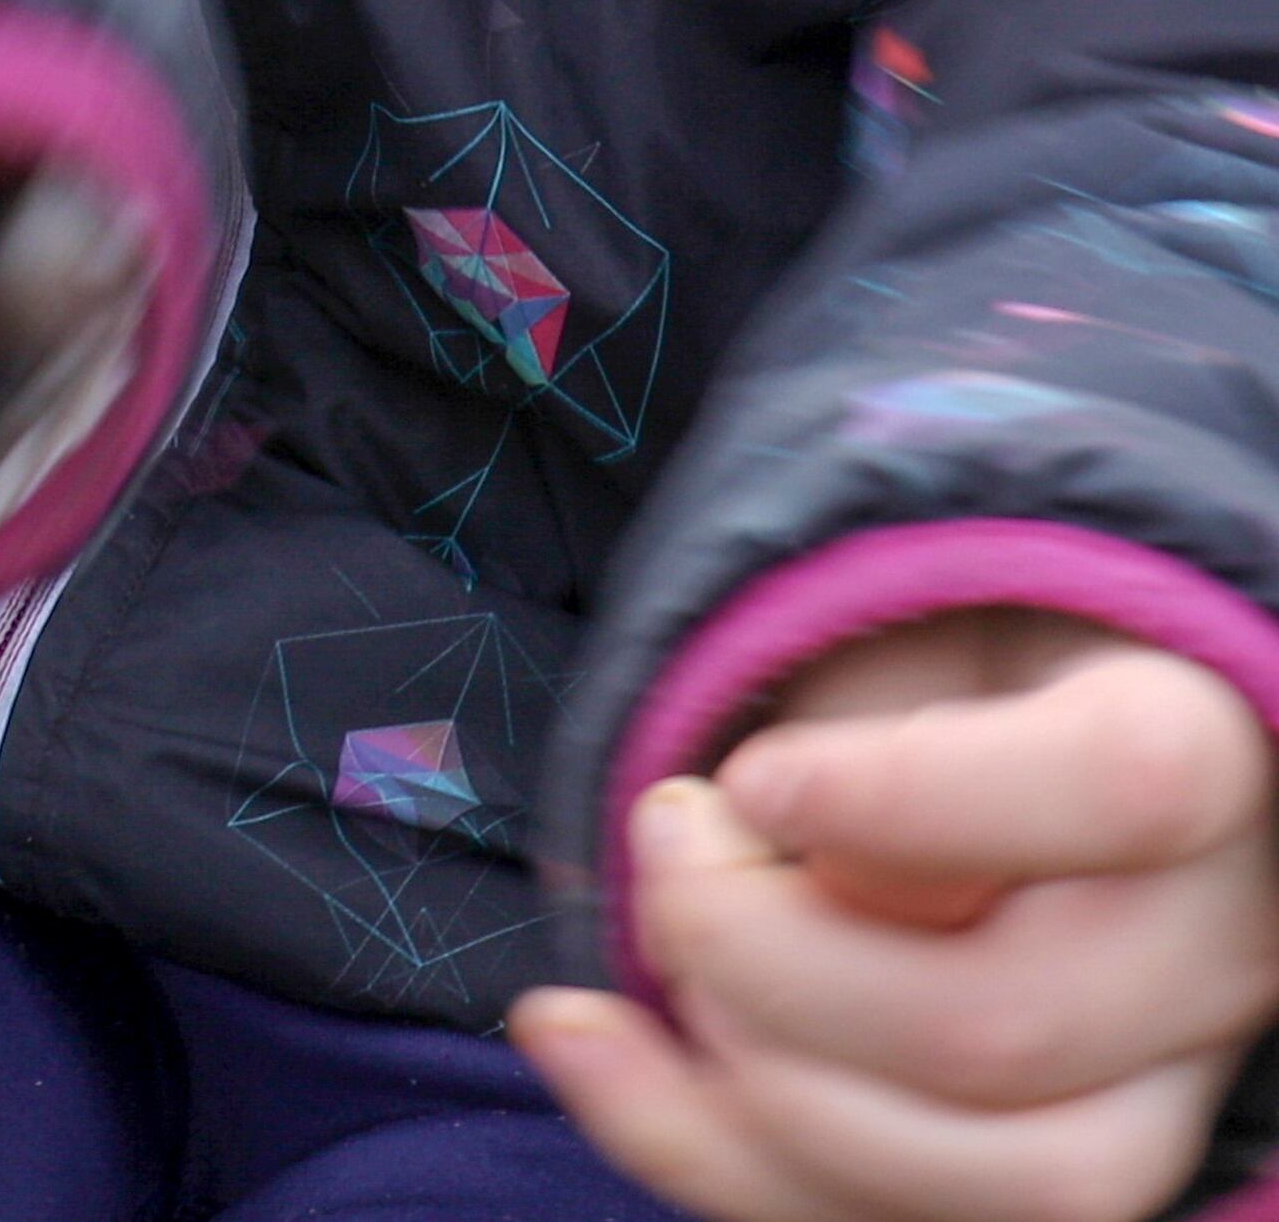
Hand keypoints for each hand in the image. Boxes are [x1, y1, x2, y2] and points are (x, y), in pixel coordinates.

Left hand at [514, 611, 1278, 1221]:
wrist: (987, 727)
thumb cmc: (936, 663)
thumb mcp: (908, 626)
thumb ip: (879, 721)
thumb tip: (825, 875)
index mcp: (1208, 746)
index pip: (1121, 784)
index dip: (902, 797)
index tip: (750, 777)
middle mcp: (1223, 942)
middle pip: (1000, 1026)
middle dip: (757, 950)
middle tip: (671, 836)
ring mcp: (1165, 1086)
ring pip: (994, 1182)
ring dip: (750, 1076)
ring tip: (667, 948)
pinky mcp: (1049, 1167)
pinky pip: (885, 1220)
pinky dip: (693, 1143)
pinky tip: (575, 1033)